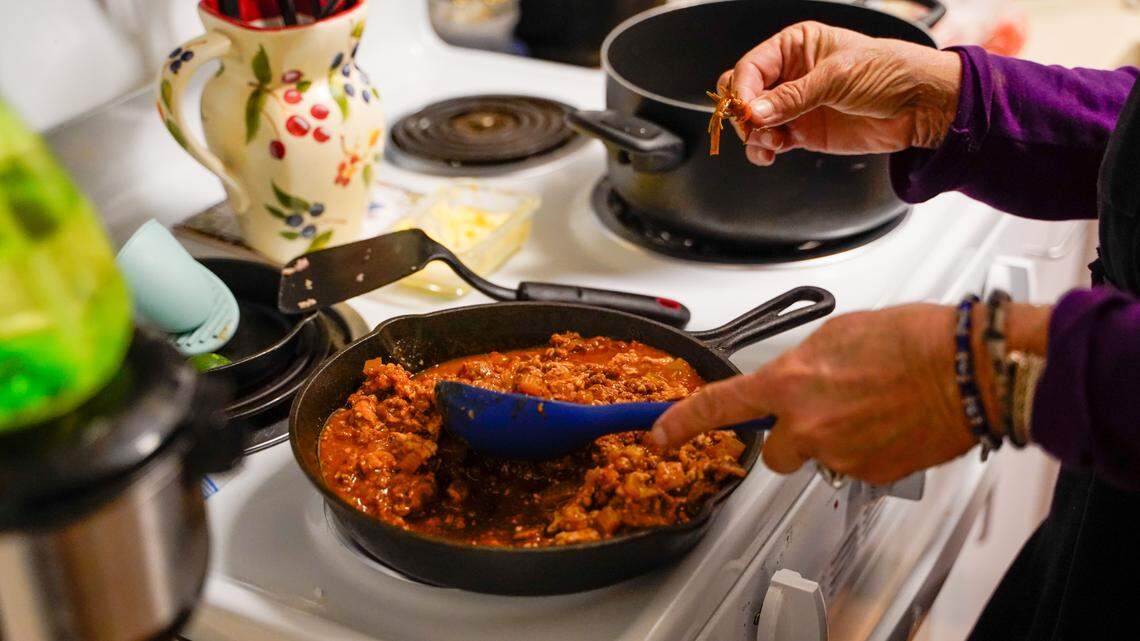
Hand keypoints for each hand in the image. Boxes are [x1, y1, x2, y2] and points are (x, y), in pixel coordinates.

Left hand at [647, 305, 995, 483]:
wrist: (968, 369)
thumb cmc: (913, 341)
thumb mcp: (837, 335)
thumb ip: (801, 365)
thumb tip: (794, 379)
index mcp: (791, 383)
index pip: (721, 406)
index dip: (682, 423)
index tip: (660, 434)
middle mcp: (808, 426)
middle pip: (776, 451)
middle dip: (791, 436)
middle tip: (826, 409)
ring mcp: (840, 455)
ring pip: (820, 457)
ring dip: (835, 438)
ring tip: (872, 406)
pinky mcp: (871, 475)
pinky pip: (855, 466)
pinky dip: (866, 449)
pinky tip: (889, 422)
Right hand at [718, 22, 961, 165]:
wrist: (920, 107)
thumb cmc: (889, 73)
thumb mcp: (839, 76)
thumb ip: (794, 96)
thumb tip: (756, 112)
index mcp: (795, 46)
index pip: (751, 67)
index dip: (744, 89)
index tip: (747, 111)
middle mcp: (789, 74)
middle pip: (744, 94)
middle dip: (744, 113)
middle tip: (755, 128)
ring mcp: (794, 105)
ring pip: (752, 122)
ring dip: (754, 136)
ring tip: (771, 144)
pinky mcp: (801, 132)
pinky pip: (769, 142)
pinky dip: (763, 151)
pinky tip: (771, 153)